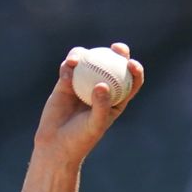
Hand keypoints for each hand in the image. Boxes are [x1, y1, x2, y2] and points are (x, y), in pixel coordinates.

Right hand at [33, 42, 143, 162]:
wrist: (56, 143)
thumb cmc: (81, 138)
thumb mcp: (95, 124)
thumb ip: (101, 105)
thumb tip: (102, 84)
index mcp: (117, 100)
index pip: (131, 82)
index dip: (135, 70)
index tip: (131, 64)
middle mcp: (101, 88)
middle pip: (113, 65)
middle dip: (119, 52)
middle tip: (117, 48)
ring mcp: (83, 83)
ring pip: (89, 61)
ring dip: (87, 54)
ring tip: (81, 57)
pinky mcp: (66, 83)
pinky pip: (69, 68)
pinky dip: (69, 65)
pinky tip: (70, 66)